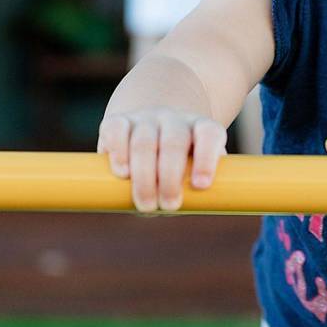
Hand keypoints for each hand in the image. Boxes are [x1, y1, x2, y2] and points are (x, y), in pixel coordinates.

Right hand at [97, 108, 227, 212]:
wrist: (146, 133)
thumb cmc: (177, 166)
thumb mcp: (194, 172)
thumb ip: (198, 188)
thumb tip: (196, 208)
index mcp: (200, 128)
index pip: (209, 134)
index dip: (207, 159)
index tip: (200, 186)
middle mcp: (174, 119)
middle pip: (174, 142)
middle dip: (170, 178)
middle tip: (169, 206)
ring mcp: (145, 118)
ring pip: (144, 141)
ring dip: (144, 176)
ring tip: (146, 204)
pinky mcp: (117, 120)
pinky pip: (116, 130)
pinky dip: (119, 152)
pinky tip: (123, 173)